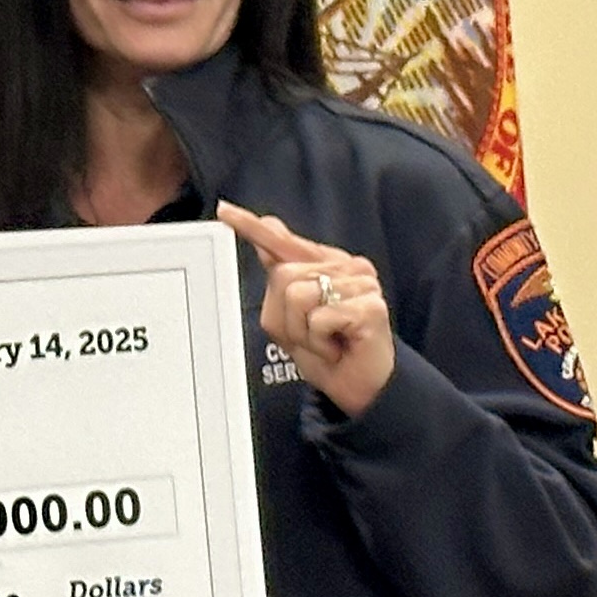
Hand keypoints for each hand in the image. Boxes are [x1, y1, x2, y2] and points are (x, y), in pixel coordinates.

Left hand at [217, 200, 395, 415]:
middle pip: (284, 277)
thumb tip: (267, 235)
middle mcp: (346, 266)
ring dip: (303, 332)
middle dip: (286, 318)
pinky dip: (320, 342)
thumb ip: (279, 280)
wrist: (357, 384)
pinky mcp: (371, 305)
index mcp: (324, 264)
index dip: (252, 227)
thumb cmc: (324, 350)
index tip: (225, 211)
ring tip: (325, 341)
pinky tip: (338, 345)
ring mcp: (362, 283)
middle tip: (310, 336)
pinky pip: (320, 319)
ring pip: (300, 297)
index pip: (284, 241)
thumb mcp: (288, 318)